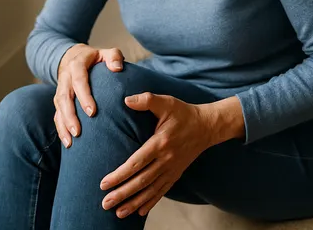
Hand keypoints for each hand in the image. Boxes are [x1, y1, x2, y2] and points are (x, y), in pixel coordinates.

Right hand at [53, 45, 124, 147]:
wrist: (74, 56)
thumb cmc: (96, 58)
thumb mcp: (106, 52)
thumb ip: (114, 56)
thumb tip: (117, 68)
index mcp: (76, 65)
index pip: (78, 80)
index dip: (84, 96)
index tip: (92, 112)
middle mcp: (65, 77)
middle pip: (64, 97)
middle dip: (70, 116)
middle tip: (78, 132)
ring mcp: (60, 89)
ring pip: (58, 108)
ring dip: (63, 125)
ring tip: (71, 141)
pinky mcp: (58, 100)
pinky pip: (56, 114)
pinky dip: (60, 129)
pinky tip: (68, 142)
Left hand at [99, 93, 215, 218]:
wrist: (207, 126)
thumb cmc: (183, 113)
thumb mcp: (167, 102)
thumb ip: (147, 100)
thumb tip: (126, 100)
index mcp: (161, 143)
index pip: (137, 163)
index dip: (120, 175)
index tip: (104, 183)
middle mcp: (166, 159)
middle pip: (141, 181)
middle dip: (122, 193)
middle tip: (105, 203)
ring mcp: (172, 169)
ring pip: (151, 190)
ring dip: (134, 202)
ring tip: (118, 213)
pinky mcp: (176, 173)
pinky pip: (162, 191)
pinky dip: (150, 202)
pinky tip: (139, 212)